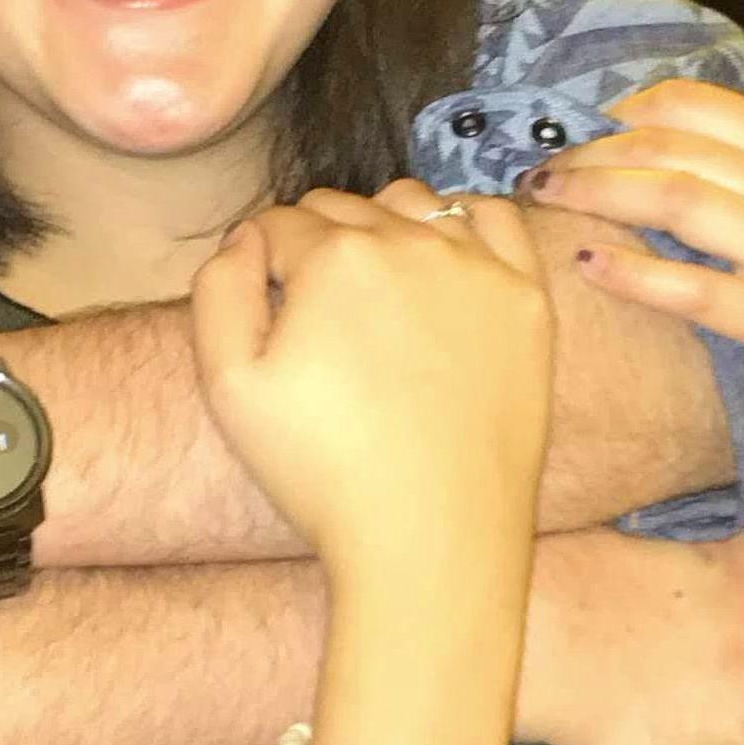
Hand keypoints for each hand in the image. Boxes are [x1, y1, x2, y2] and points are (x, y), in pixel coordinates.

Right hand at [189, 180, 551, 593]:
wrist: (431, 541)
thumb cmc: (322, 471)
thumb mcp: (228, 385)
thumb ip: (218, 289)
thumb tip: (246, 238)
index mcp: (333, 255)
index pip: (279, 224)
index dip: (261, 261)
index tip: (266, 304)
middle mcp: (408, 240)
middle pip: (341, 208)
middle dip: (316, 243)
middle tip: (316, 313)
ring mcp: (475, 266)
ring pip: (412, 203)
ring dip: (383, 226)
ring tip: (375, 289)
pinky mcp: (525, 299)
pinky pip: (494, 218)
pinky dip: (464, 222)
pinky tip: (444, 260)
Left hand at [540, 81, 743, 516]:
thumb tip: (698, 145)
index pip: (706, 107)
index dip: (633, 109)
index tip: (590, 122)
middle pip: (676, 147)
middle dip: (597, 150)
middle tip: (546, 166)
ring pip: (675, 200)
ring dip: (597, 193)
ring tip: (547, 197)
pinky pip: (692, 288)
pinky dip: (632, 272)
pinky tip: (588, 262)